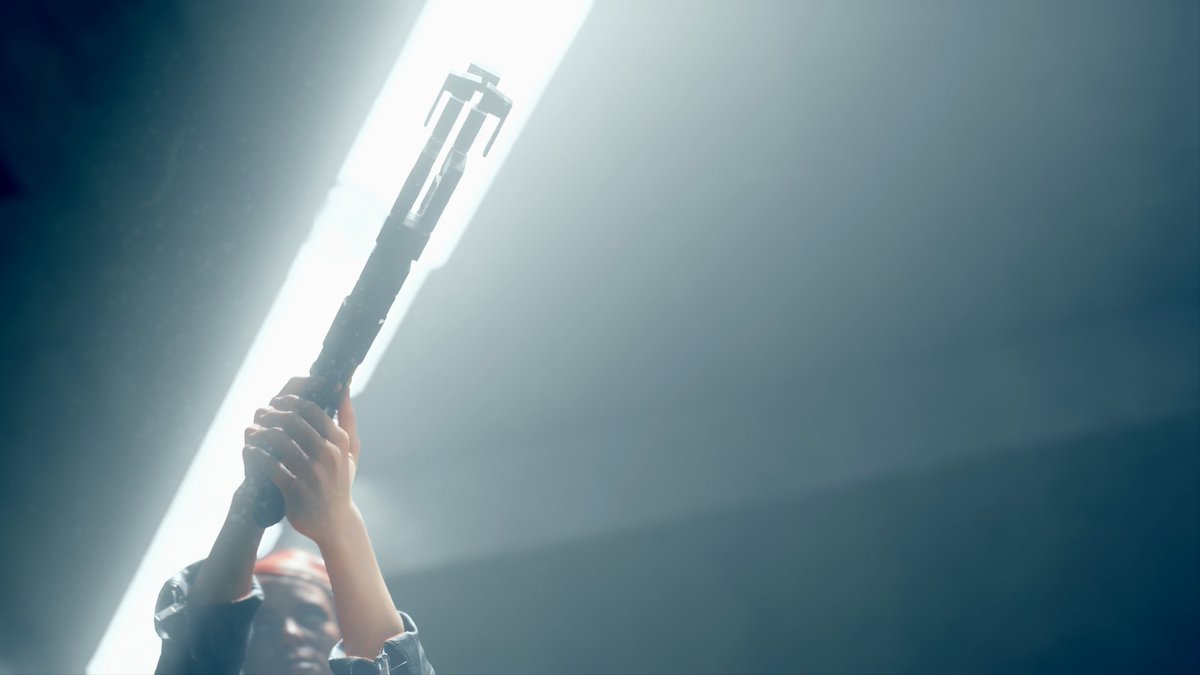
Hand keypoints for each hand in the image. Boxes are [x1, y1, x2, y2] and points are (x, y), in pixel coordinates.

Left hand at [242, 376, 361, 544]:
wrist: (334, 522)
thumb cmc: (340, 480)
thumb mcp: (351, 451)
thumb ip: (348, 419)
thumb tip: (344, 386)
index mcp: (340, 441)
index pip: (312, 409)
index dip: (290, 401)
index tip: (277, 401)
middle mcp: (328, 454)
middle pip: (293, 420)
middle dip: (272, 413)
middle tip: (261, 414)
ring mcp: (312, 472)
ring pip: (279, 440)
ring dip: (260, 432)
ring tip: (252, 432)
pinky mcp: (295, 489)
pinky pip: (269, 465)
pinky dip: (256, 455)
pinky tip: (249, 450)